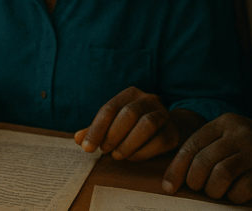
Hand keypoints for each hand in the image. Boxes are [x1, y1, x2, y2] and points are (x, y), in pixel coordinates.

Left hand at [74, 86, 197, 161]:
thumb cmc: (133, 124)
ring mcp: (164, 114)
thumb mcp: (113, 122)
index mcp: (130, 93)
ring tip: (117, 155)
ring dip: (128, 143)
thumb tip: (78, 139)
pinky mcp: (174, 132)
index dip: (96, 129)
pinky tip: (132, 157)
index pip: (109, 108)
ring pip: (147, 125)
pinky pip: (159, 141)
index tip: (86, 147)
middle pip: (129, 114)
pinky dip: (142, 152)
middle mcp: (149, 99)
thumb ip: (96, 130)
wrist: (167, 126)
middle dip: (113, 135)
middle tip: (104, 151)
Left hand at [162, 113, 251, 203]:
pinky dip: (234, 196)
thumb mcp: (227, 138)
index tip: (169, 186)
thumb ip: (204, 149)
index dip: (177, 167)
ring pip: (220, 175)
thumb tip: (173, 175)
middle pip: (203, 161)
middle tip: (198, 187)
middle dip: (195, 180)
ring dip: (213, 190)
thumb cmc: (249, 148)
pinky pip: (242, 189)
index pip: (192, 145)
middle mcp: (239, 134)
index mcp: (224, 123)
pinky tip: (236, 193)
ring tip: (216, 191)